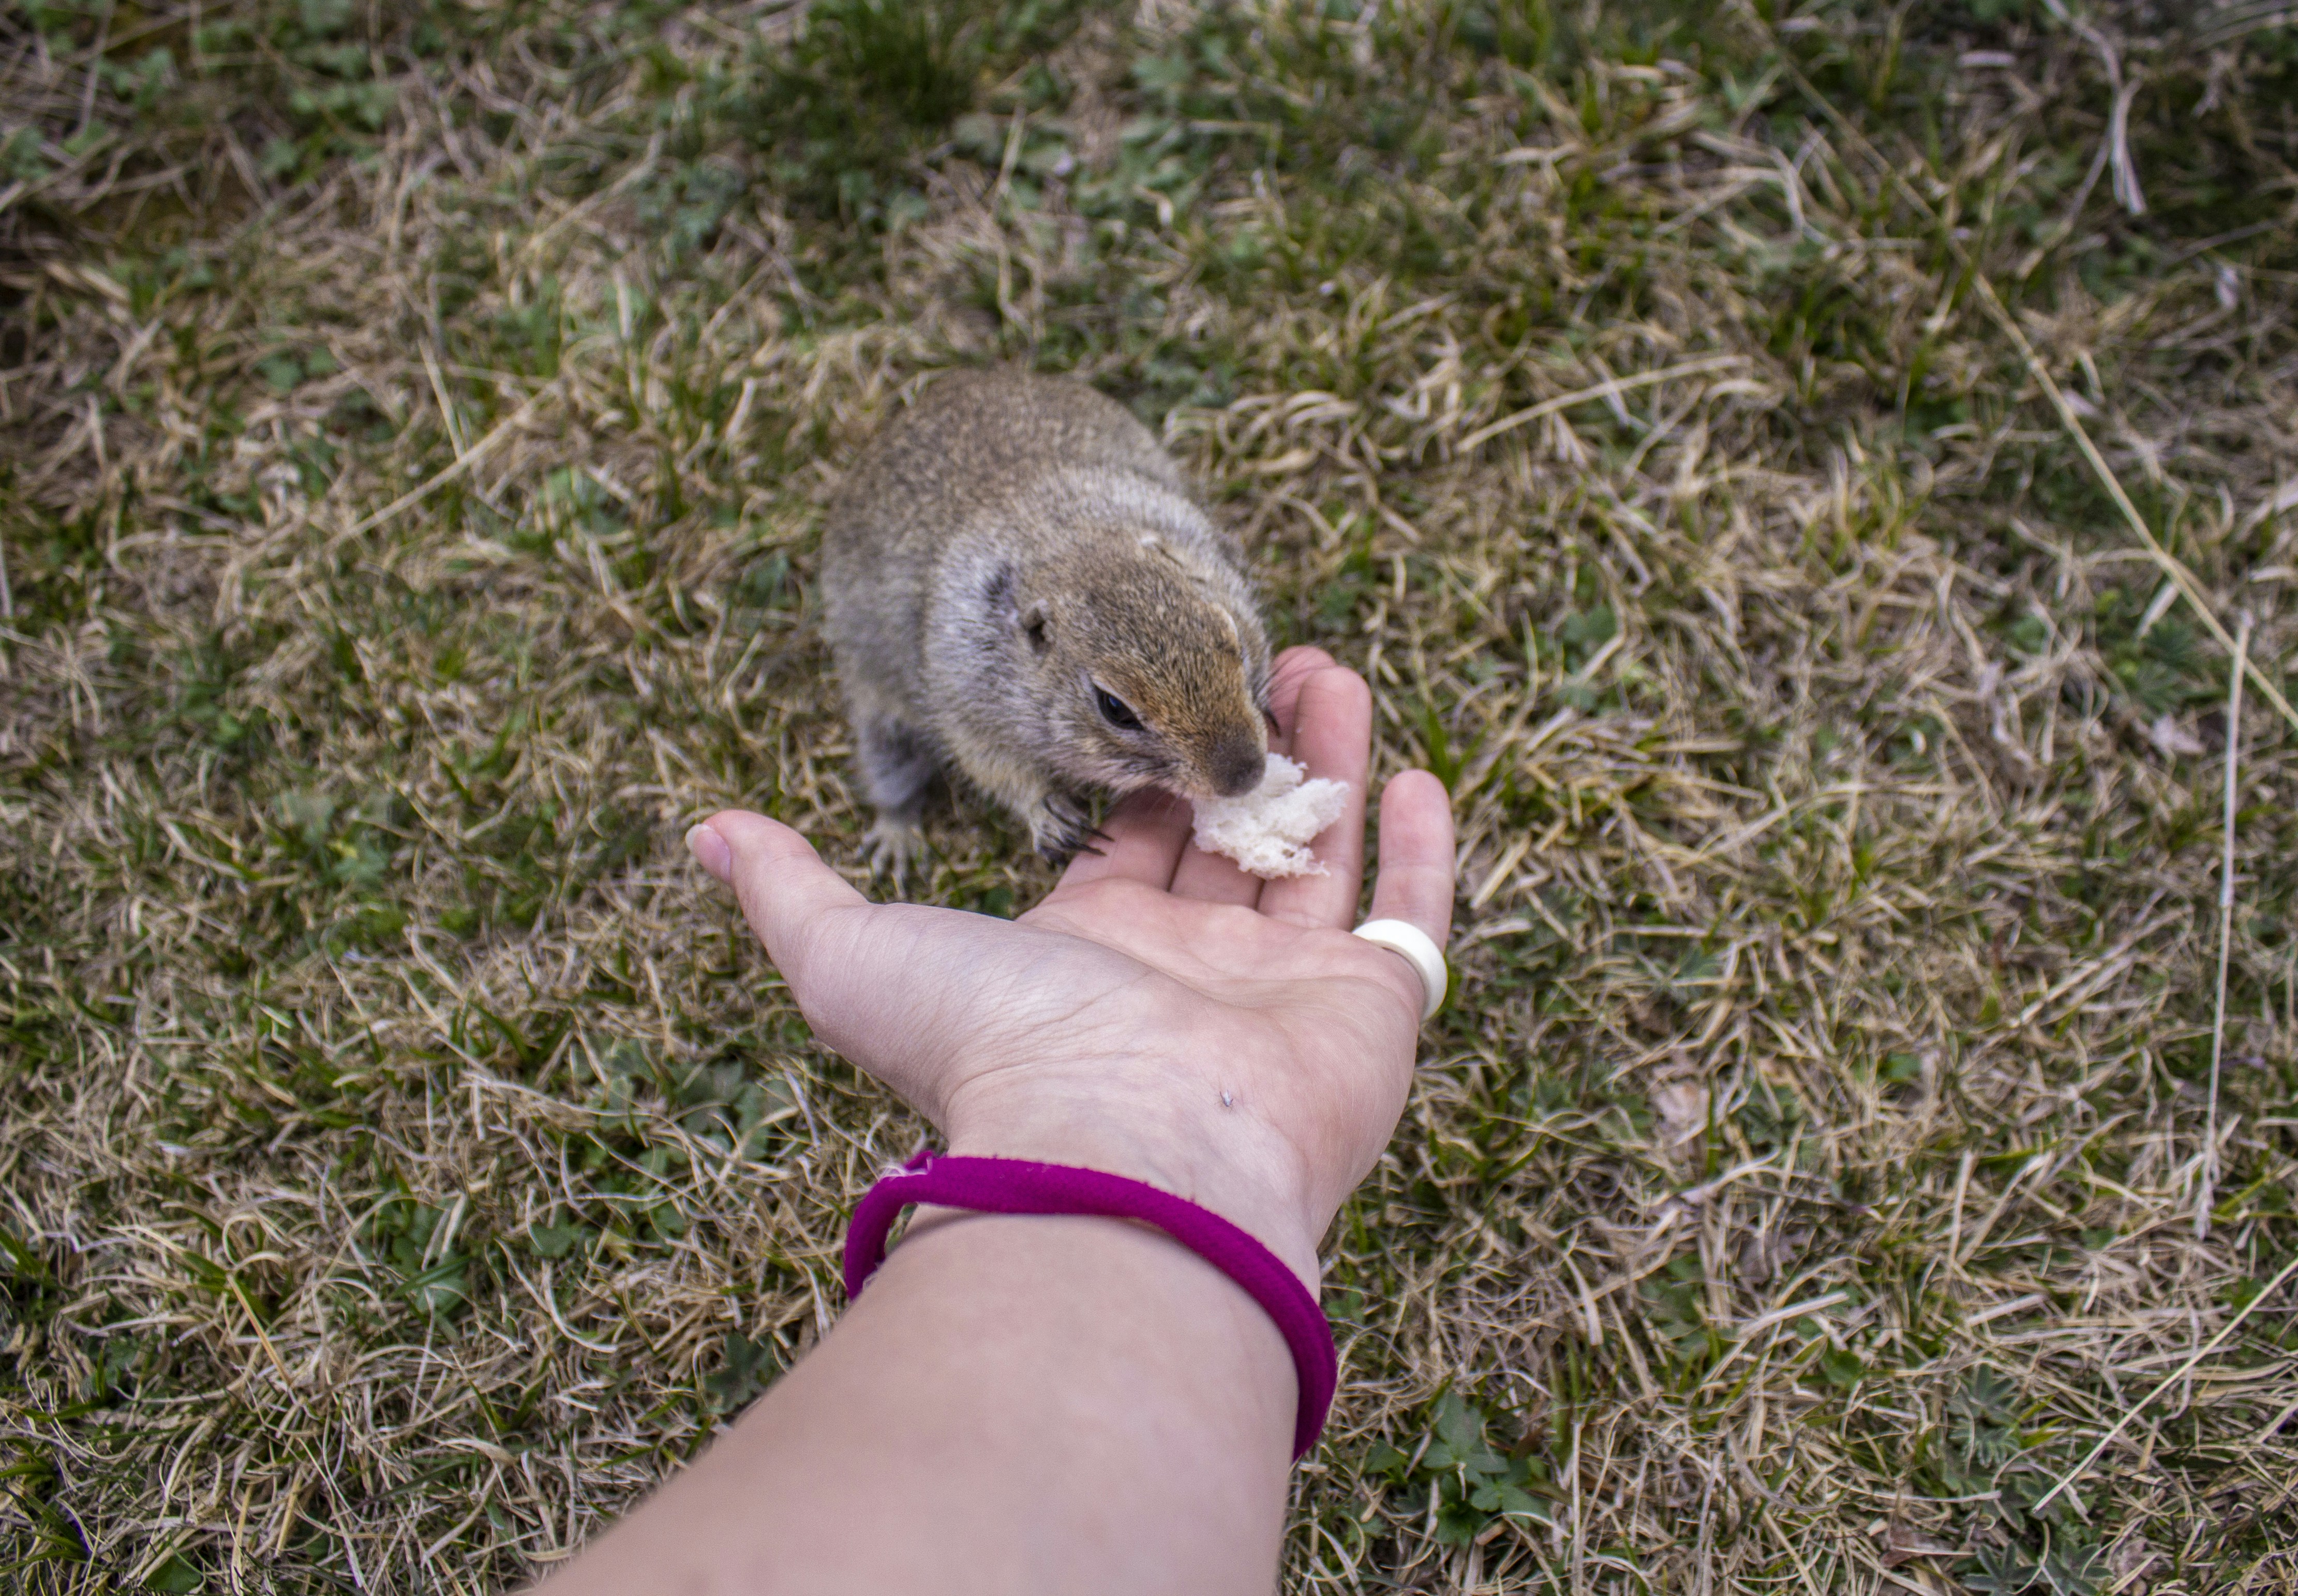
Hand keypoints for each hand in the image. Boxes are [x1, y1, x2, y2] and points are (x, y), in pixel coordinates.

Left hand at [685, 647, 1455, 1279]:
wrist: (1125, 1153)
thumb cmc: (993, 1054)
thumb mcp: (852, 952)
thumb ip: (790, 888)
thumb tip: (701, 833)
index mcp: (1088, 953)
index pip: (1126, 842)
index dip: (1142, 765)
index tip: (1158, 686)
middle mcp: (1188, 972)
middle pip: (1223, 834)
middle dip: (1237, 741)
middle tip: (1256, 652)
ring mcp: (1283, 993)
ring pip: (1313, 853)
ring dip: (1326, 760)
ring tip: (1325, 666)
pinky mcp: (1369, 1010)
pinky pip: (1408, 919)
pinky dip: (1421, 852)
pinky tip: (1419, 775)